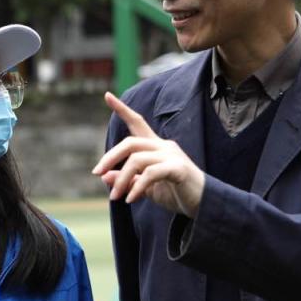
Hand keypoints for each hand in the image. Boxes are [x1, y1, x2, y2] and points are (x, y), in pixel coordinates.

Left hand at [92, 91, 204, 217]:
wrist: (204, 205)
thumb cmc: (176, 194)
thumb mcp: (147, 188)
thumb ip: (128, 180)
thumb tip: (105, 176)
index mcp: (156, 147)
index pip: (137, 123)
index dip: (122, 109)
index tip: (107, 95)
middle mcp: (163, 146)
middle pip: (130, 143)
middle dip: (110, 157)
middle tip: (97, 173)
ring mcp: (172, 155)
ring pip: (137, 159)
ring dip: (121, 179)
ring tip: (115, 197)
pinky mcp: (178, 168)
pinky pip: (150, 174)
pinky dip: (137, 187)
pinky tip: (131, 199)